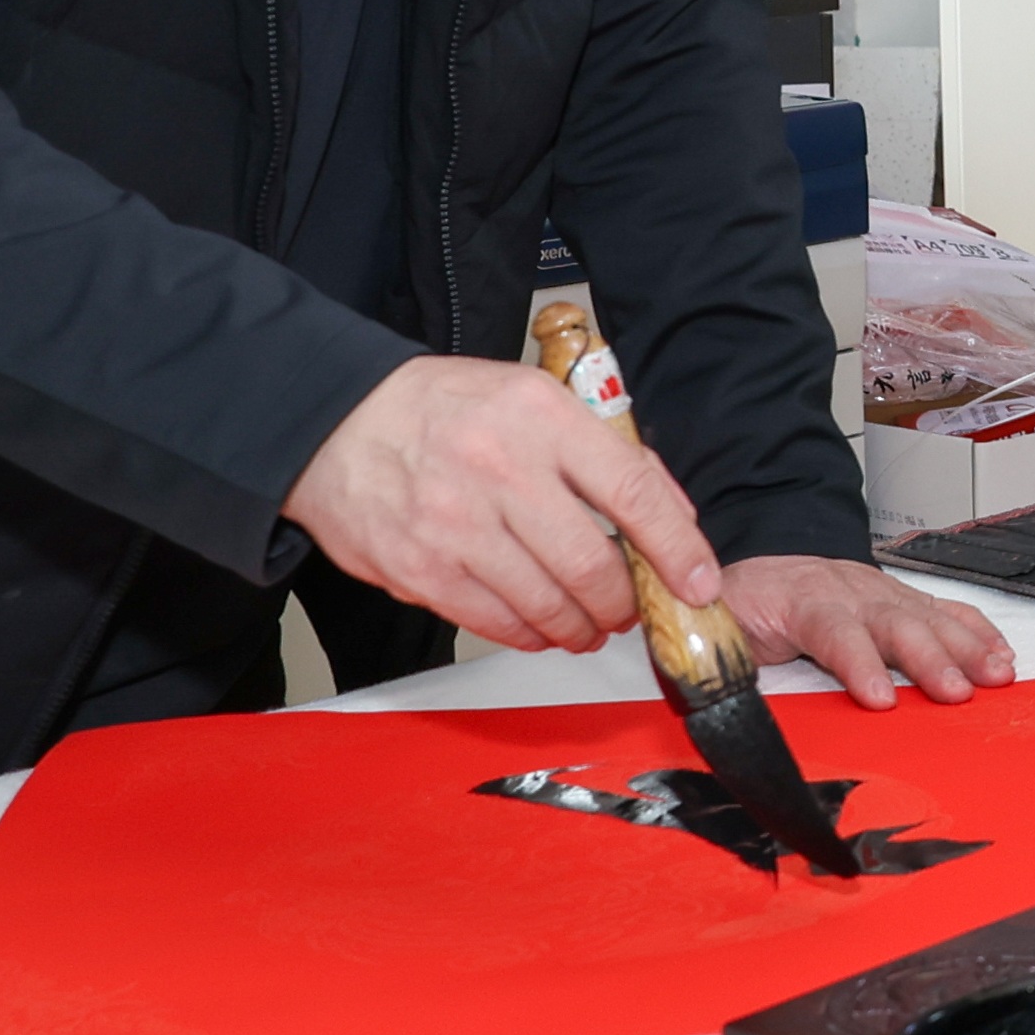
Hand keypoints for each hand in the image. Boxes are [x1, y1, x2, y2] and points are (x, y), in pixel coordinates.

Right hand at [286, 352, 713, 651]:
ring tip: (587, 624)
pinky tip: (540, 627)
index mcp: (542, 420)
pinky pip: (495, 622)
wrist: (336, 423)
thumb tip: (674, 517)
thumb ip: (610, 454)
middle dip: (623, 603)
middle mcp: (501, 472)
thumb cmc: (446, 410)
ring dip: (581, 627)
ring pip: (547, 605)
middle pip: (592, 565)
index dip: (677, 551)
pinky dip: (530, 634)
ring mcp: (456, 526)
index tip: (698, 583)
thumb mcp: (536, 400)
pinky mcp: (420, 570)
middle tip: (628, 609)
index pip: (633, 494)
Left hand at [724, 556, 1018, 705]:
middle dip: (930, 658)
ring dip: (966, 646)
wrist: (758, 570)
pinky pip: (945, 610)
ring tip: (995, 676)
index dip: (858, 663)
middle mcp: (847, 590)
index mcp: (798, 600)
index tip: (879, 698)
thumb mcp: (716, 634)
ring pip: (927, 614)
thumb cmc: (739, 609)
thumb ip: (722, 663)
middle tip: (955, 693)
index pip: (834, 630)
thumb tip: (717, 699)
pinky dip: (976, 631)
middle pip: (894, 622)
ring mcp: (879, 591)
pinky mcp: (900, 598)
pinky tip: (999, 653)